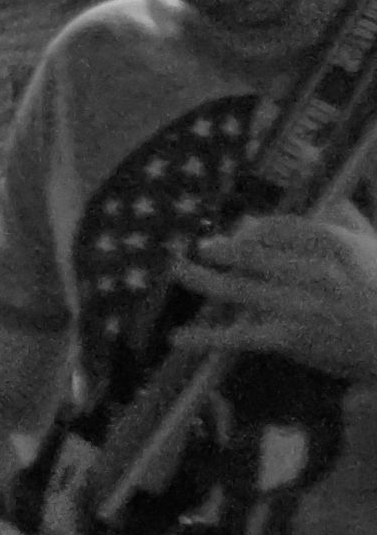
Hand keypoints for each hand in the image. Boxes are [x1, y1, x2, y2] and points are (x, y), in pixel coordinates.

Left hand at [172, 210, 376, 378]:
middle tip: (198, 248)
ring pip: (237, 288)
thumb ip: (348, 219)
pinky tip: (179, 336)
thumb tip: (326, 195)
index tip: (237, 232)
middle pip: (250, 254)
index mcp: (333, 244)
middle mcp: (311, 271)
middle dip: (219, 250)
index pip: (279, 227)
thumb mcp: (374, 247)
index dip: (251, 230)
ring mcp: (298, 306)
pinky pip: (238, 335)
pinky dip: (205, 336)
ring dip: (202, 280)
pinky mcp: (288, 339)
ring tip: (178, 271)